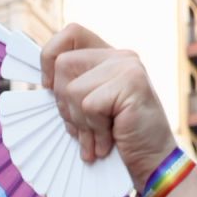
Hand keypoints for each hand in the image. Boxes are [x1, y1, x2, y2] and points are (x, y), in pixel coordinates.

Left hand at [41, 26, 176, 186]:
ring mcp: (127, 67)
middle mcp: (119, 56)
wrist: (152, 163)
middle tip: (83, 129)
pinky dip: (94, 131)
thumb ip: (72, 88)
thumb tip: (44, 82)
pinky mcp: (131, 83)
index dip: (50, 57)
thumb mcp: (88, 109)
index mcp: (108, 57)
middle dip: (64, 104)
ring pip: (72, 89)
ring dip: (81, 123)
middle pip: (63, 64)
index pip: (70, 33)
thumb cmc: (119, 140)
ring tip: (98, 139)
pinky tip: (109, 141)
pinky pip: (88, 105)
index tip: (50, 87)